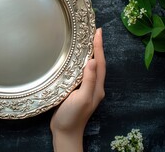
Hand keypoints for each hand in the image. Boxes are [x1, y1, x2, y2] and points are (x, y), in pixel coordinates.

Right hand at [50, 28, 105, 151]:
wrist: (65, 132)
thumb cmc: (72, 116)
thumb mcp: (81, 98)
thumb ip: (88, 81)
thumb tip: (92, 60)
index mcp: (97, 87)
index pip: (100, 62)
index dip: (99, 46)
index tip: (98, 31)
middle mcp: (94, 86)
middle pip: (97, 63)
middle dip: (96, 47)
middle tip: (93, 32)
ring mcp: (85, 88)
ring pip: (90, 67)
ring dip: (90, 53)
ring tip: (86, 40)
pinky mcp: (76, 90)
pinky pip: (81, 72)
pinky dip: (81, 61)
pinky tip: (75, 58)